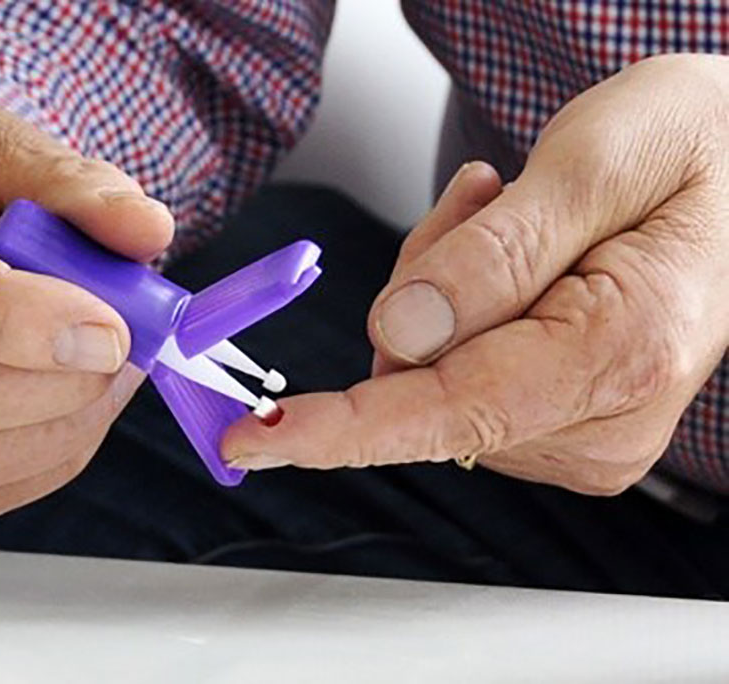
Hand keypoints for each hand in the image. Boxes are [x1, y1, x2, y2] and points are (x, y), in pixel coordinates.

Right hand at [0, 97, 172, 517]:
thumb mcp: (9, 146)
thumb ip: (78, 185)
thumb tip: (146, 230)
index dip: (24, 319)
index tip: (109, 328)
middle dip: (54, 388)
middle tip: (118, 353)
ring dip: (55, 433)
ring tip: (104, 381)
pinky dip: (36, 466)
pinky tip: (72, 416)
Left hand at [223, 54, 728, 494]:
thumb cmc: (689, 149)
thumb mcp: (594, 161)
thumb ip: (494, 254)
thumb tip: (400, 334)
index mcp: (623, 349)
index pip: (449, 409)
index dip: (342, 427)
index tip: (255, 439)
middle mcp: (607, 416)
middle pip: (424, 384)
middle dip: (416, 294)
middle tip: (482, 205)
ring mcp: (585, 430)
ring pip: (431, 382)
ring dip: (439, 297)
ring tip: (514, 222)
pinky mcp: (561, 424)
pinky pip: (456, 381)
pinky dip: (456, 316)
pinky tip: (511, 262)